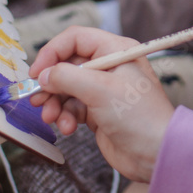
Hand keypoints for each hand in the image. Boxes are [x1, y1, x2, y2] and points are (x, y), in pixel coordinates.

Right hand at [28, 27, 174, 182]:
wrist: (156, 153)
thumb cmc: (139, 116)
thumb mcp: (100, 90)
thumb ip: (67, 77)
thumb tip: (44, 75)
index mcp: (115, 50)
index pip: (75, 39)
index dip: (52, 52)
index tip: (36, 72)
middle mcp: (109, 66)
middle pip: (67, 65)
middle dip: (51, 84)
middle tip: (38, 100)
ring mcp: (103, 90)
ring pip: (66, 89)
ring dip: (55, 104)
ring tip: (52, 118)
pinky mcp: (99, 111)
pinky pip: (72, 108)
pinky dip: (65, 117)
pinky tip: (68, 128)